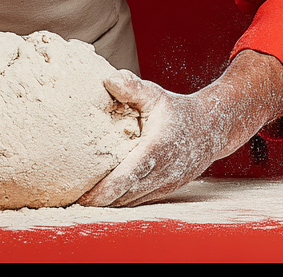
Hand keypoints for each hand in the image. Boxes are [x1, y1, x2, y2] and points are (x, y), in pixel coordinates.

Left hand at [78, 71, 232, 206]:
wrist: (211, 129)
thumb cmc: (177, 110)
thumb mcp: (155, 95)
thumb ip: (132, 88)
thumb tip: (107, 79)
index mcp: (156, 150)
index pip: (126, 177)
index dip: (104, 191)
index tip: (83, 197)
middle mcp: (162, 172)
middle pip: (125, 196)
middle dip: (99, 202)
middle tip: (71, 201)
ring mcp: (165, 183)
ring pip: (132, 201)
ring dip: (109, 204)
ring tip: (83, 201)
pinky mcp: (166, 189)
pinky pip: (140, 199)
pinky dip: (122, 201)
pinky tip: (105, 198)